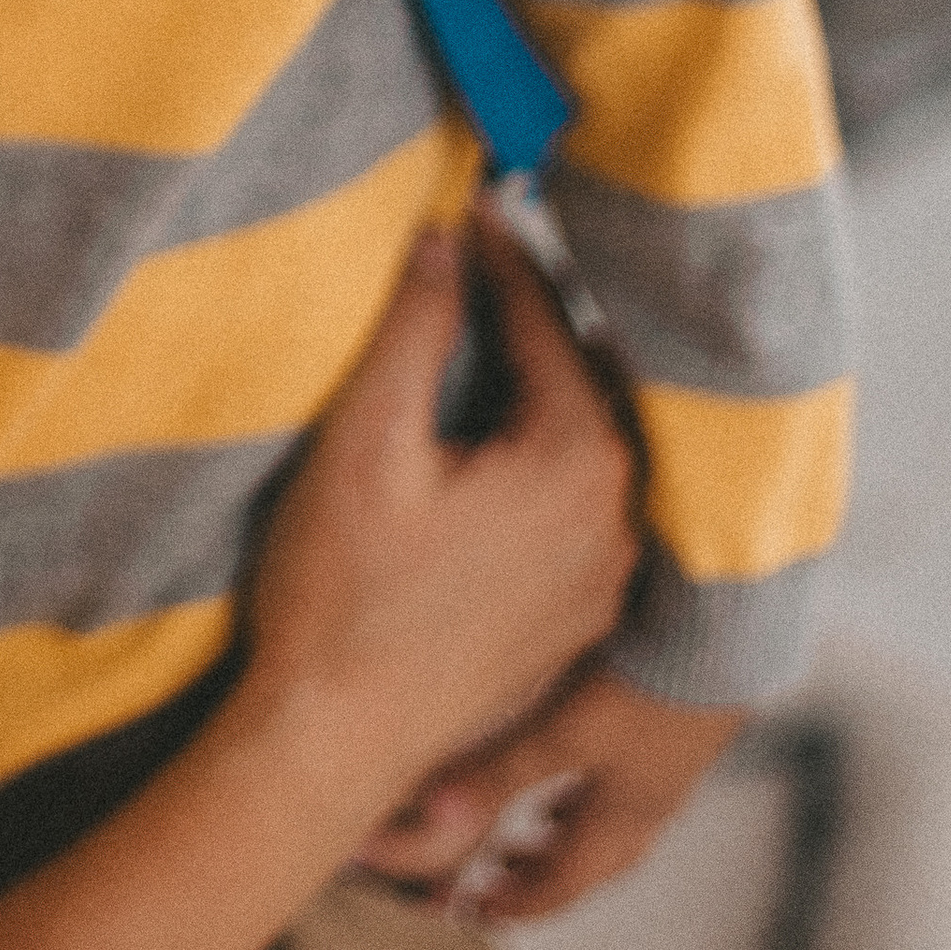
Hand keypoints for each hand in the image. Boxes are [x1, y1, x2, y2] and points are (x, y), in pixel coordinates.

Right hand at [242, 215, 639, 810]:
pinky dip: (550, 457)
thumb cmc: (338, 598)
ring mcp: (605, 581)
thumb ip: (414, 329)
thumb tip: (443, 239)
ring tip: (501, 330)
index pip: (549, 324)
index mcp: (578, 466)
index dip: (503, 254)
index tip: (470, 201)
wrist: (331, 747)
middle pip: (589, 382)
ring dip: (551, 387)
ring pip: (591, 447)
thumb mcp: (365, 444)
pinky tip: (503, 440)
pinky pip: (582, 508)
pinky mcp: (576, 621)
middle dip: (541, 314)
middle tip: (495, 250)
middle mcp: (619, 523)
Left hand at [356, 669, 747, 921]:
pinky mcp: (676, 726)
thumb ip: (498, 770)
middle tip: (498, 878)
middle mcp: (652, 804)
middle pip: (594, 863)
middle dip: (544, 877)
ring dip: (568, 834)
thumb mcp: (561, 731)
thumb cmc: (643, 686)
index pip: (565, 884)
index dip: (518, 904)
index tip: (475, 913)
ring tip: (532, 828)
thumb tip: (432, 820)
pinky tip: (577, 765)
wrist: (724, 634)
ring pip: (612, 822)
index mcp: (624, 819)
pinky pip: (627, 782)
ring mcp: (669, 767)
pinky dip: (592, 790)